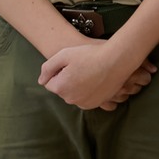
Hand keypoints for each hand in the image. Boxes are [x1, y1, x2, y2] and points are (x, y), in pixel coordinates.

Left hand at [39, 38, 154, 111]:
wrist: (117, 60)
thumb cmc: (90, 55)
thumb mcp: (64, 55)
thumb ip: (47, 68)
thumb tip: (41, 81)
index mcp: (61, 87)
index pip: (50, 83)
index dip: (59, 72)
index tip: (71, 64)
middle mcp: (71, 99)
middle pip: (63, 90)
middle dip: (68, 81)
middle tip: (82, 67)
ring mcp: (86, 103)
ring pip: (75, 95)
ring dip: (79, 87)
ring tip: (91, 73)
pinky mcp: (98, 103)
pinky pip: (88, 98)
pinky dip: (90, 92)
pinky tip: (97, 80)